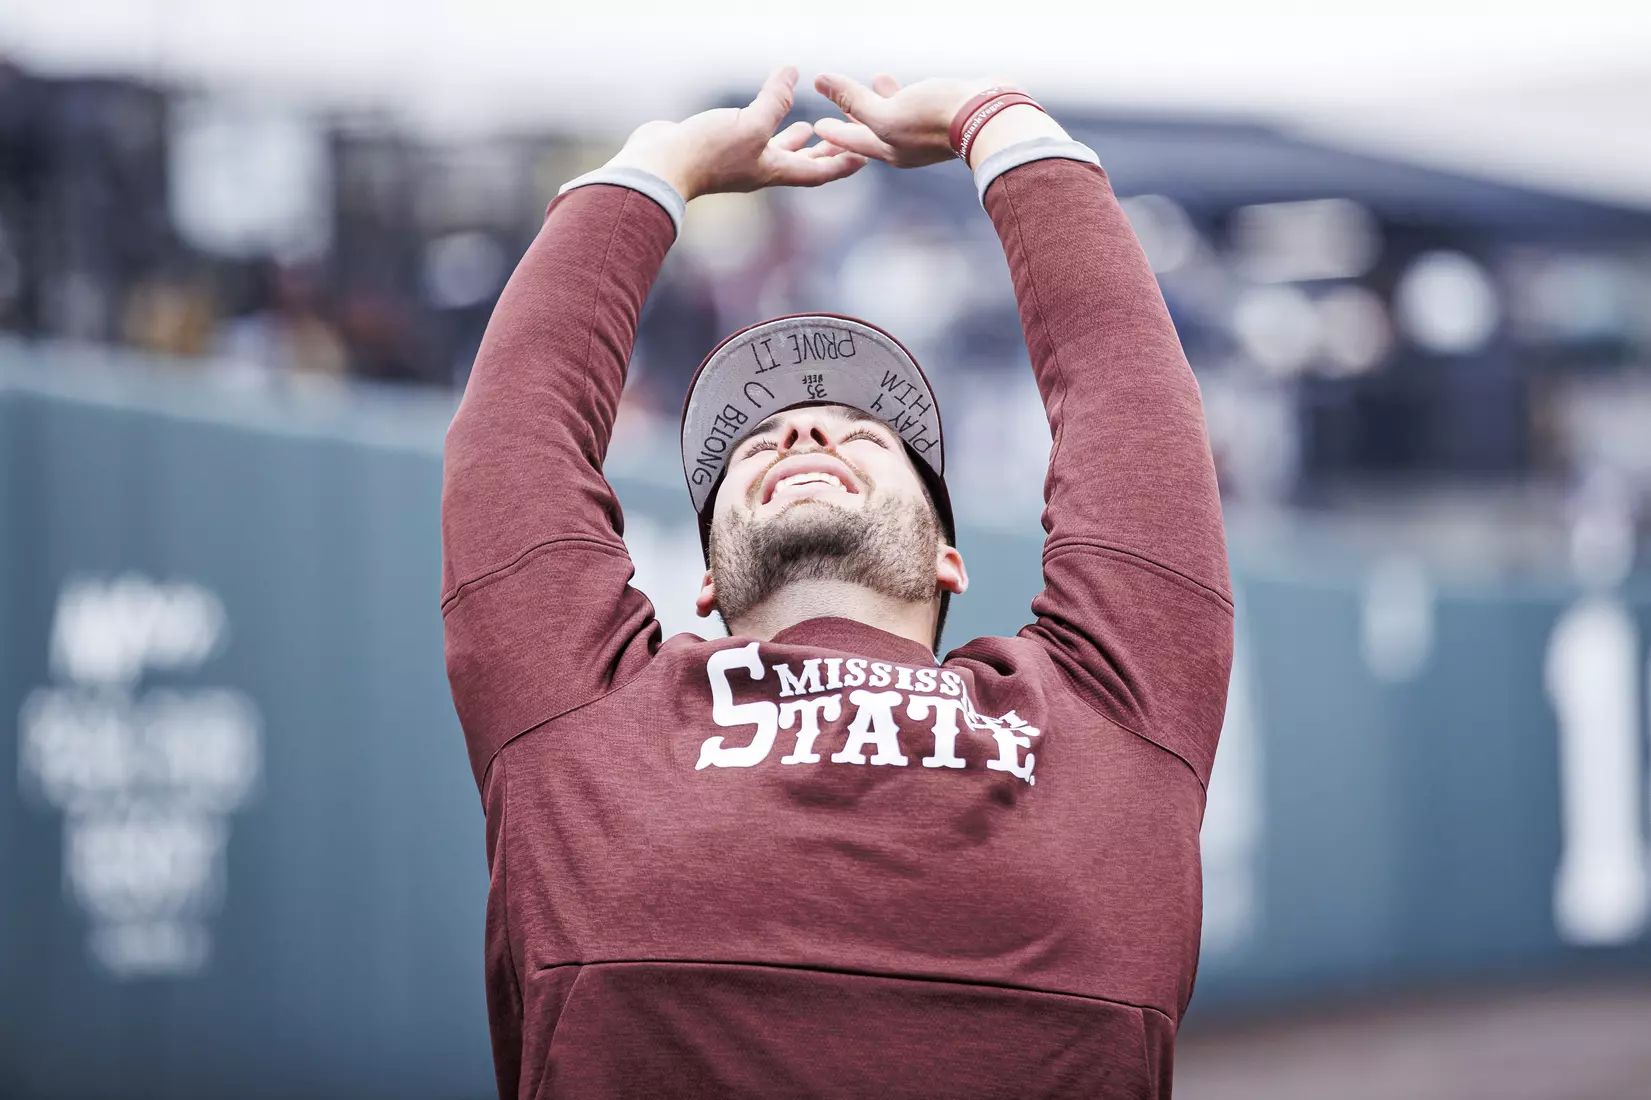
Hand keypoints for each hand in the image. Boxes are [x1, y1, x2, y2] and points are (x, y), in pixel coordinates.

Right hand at [605, 66, 865, 200]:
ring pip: (778, 154)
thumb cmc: (707, 152)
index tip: (865, 156)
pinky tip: (767, 113)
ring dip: (797, 143)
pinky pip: (755, 139)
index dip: (844, 164)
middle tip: (847, 139)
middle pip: (803, 166)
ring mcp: (741, 161)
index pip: (819, 173)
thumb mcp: (751, 124)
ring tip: (812, 127)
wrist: (659, 166)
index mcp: (774, 172)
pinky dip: (768, 128)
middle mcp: (761, 170)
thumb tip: (794, 73)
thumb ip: (775, 100)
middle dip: (826, 153)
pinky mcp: (722, 150)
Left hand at [813, 73, 1067, 169]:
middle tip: (838, 115)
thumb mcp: (886, 112)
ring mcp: (927, 134)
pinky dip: (909, 92)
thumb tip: (820, 81)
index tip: (818, 127)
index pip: (852, 142)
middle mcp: (907, 148)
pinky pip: (919, 105)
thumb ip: (853, 98)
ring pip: (898, 117)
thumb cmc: (935, 119)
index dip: (834, 133)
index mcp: (890, 152)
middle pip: (873, 134)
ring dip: (883, 101)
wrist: (989, 118)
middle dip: (855, 123)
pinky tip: (910, 78)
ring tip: (876, 81)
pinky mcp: (945, 116)